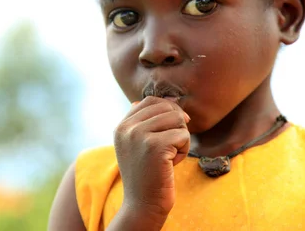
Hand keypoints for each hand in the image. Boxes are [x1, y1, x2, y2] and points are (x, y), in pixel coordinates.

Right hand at [113, 96, 190, 220]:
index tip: (171, 131)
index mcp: (121, 126)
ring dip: (181, 138)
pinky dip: (183, 150)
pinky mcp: (155, 146)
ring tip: (170, 156)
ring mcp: (139, 135)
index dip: (168, 111)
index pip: (150, 100)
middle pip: (167, 107)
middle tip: (171, 146)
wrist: (143, 205)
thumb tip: (170, 99)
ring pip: (177, 120)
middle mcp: (126, 128)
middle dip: (176, 125)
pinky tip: (171, 164)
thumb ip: (147, 122)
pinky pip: (183, 135)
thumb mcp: (139, 145)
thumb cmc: (147, 174)